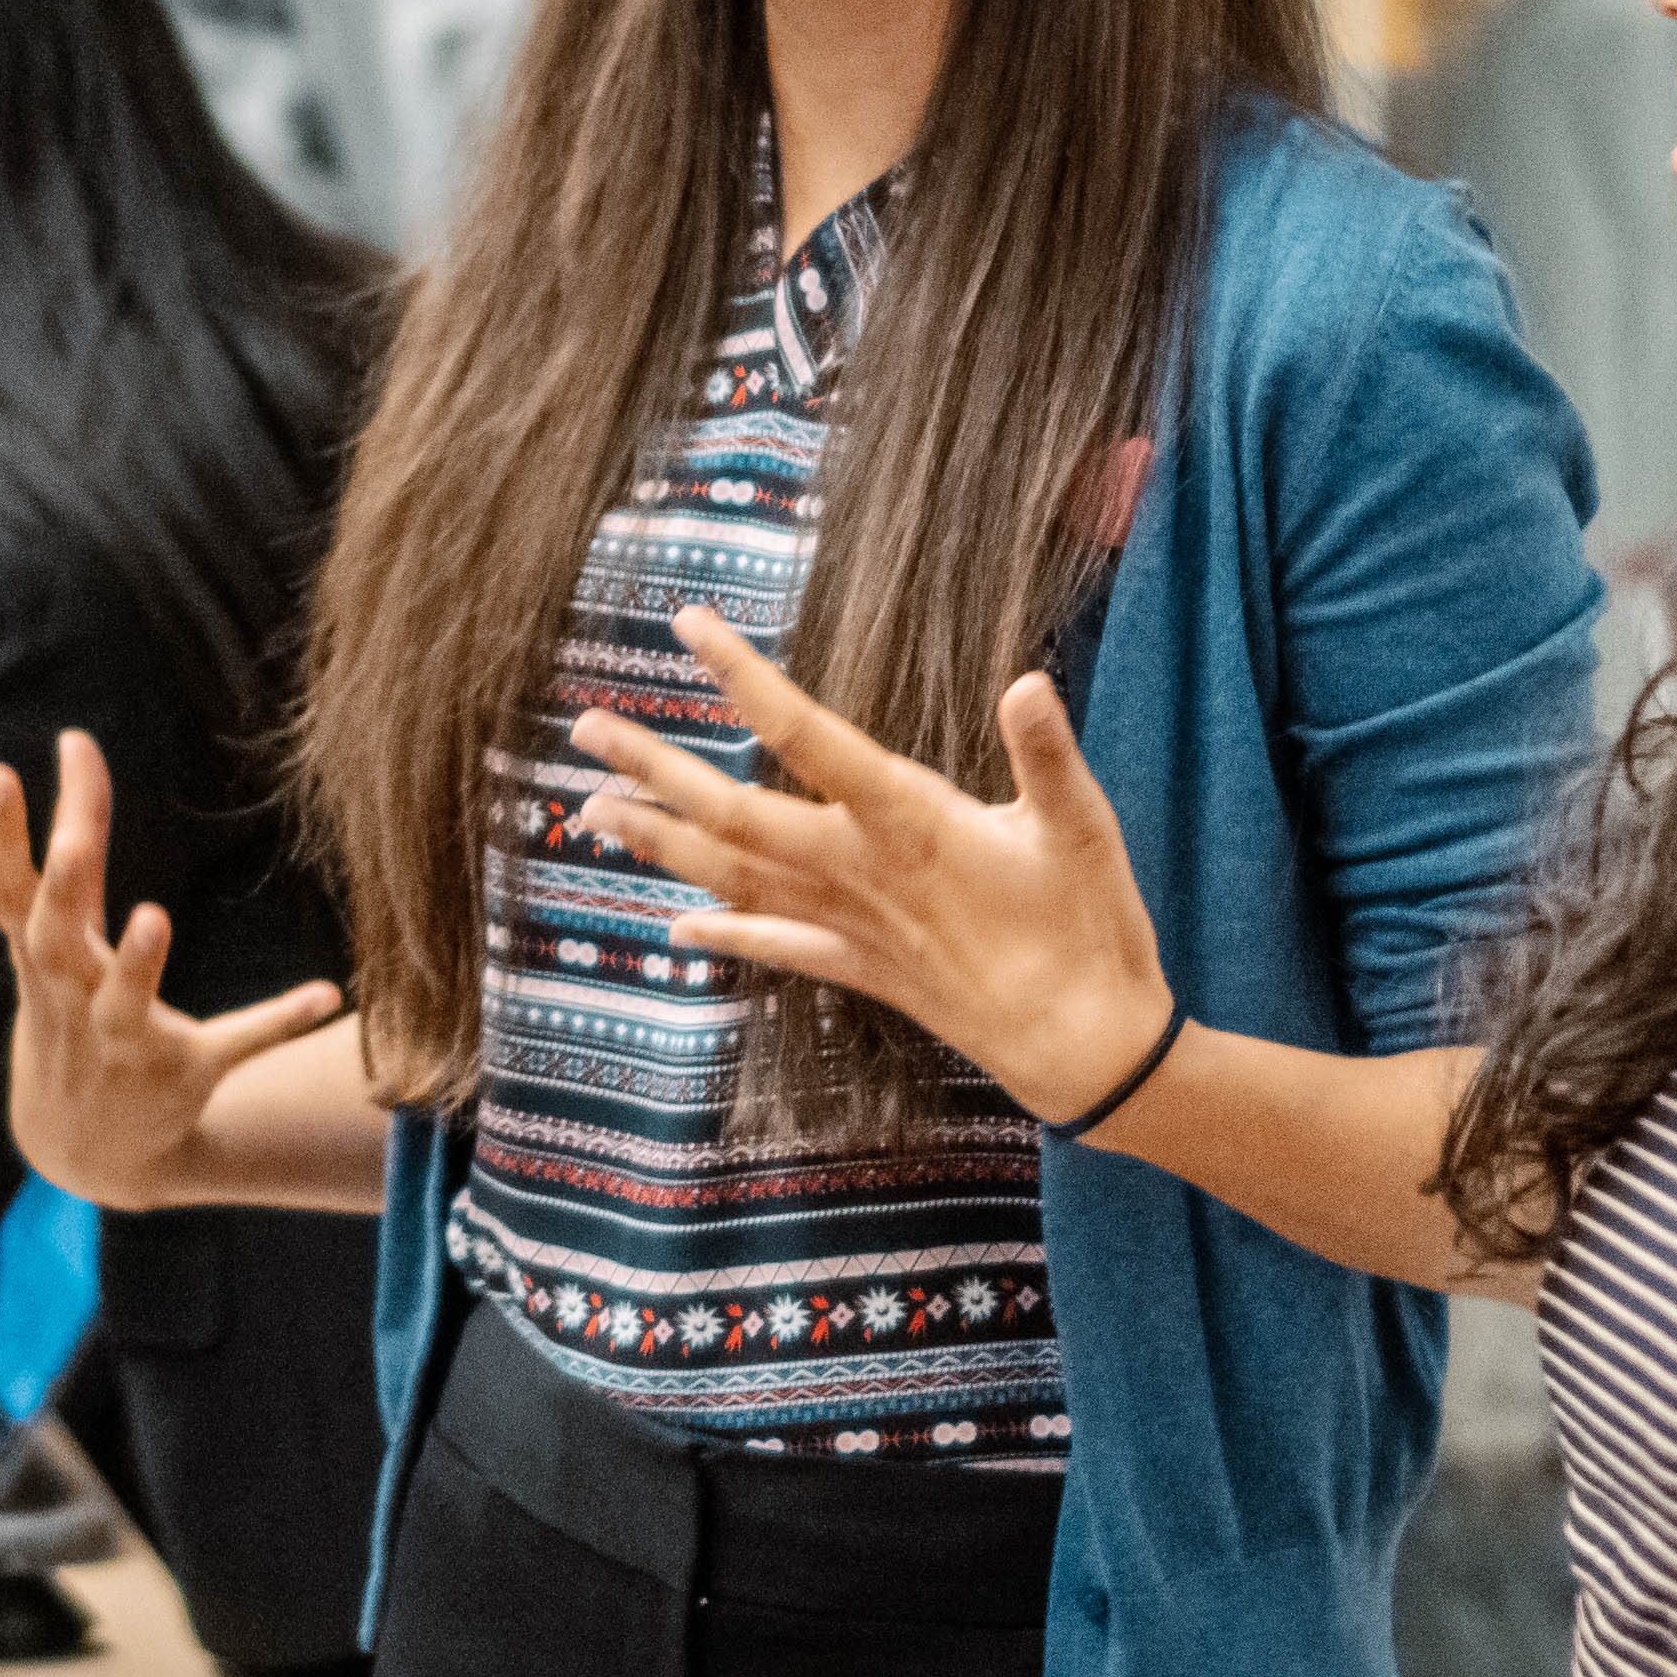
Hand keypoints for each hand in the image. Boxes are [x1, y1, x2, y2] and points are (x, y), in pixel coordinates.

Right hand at [0, 730, 338, 1209]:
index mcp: (41, 957)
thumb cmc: (67, 1012)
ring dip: (138, 963)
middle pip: (54, 937)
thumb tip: (78, 739)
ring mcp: (125, 1039)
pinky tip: (328, 994)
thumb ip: (75, 840)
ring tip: (155, 916)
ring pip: (127, 1000)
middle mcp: (73, 996)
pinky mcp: (184, 1072)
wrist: (80, 1151)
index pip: (7, 891)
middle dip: (61, 891)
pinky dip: (279, 1020)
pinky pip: (235, 1045)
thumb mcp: (62, 937)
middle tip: (72, 842)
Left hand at [568, 610, 1173, 1124]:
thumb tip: (1027, 682)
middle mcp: (859, 872)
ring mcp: (852, 925)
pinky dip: (723, 933)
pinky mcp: (862, 969)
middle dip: (656, 770)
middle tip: (587, 729)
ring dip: (661, 845)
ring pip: (734, 879)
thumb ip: (1047, 753)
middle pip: (733, 815)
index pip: (807, 733)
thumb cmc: (1089, 928)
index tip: (689, 627)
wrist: (1084, 1048)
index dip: (743, 678)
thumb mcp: (1081, 828)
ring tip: (596, 813)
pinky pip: (775, 947)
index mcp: (907, 822)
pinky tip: (677, 926)